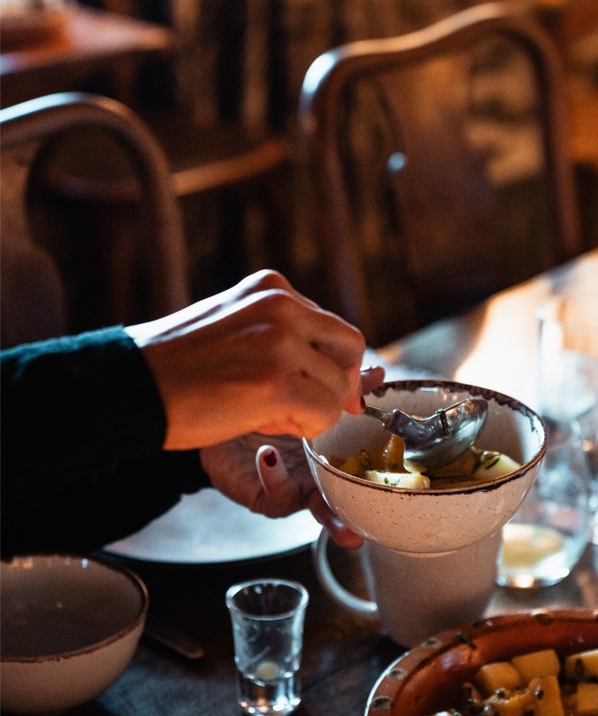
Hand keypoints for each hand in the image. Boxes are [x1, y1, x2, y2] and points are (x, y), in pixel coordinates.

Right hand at [127, 271, 368, 449]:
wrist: (129, 385)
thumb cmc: (175, 367)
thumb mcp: (234, 327)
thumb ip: (282, 337)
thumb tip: (344, 371)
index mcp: (272, 288)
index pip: (332, 327)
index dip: (331, 365)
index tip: (313, 388)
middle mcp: (282, 306)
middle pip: (350, 349)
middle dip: (338, 385)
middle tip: (305, 408)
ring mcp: (281, 342)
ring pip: (339, 388)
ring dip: (311, 411)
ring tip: (266, 412)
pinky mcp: (276, 382)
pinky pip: (324, 414)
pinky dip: (303, 427)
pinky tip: (263, 423)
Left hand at [199, 364, 384, 547]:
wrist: (222, 408)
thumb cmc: (266, 405)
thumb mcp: (307, 392)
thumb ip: (344, 388)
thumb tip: (379, 373)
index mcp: (333, 456)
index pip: (363, 473)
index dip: (379, 483)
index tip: (398, 491)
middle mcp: (317, 477)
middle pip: (343, 502)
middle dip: (350, 521)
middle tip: (357, 534)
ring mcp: (292, 488)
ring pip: (314, 507)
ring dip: (321, 513)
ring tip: (318, 501)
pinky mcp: (261, 493)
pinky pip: (274, 493)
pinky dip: (273, 474)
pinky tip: (268, 453)